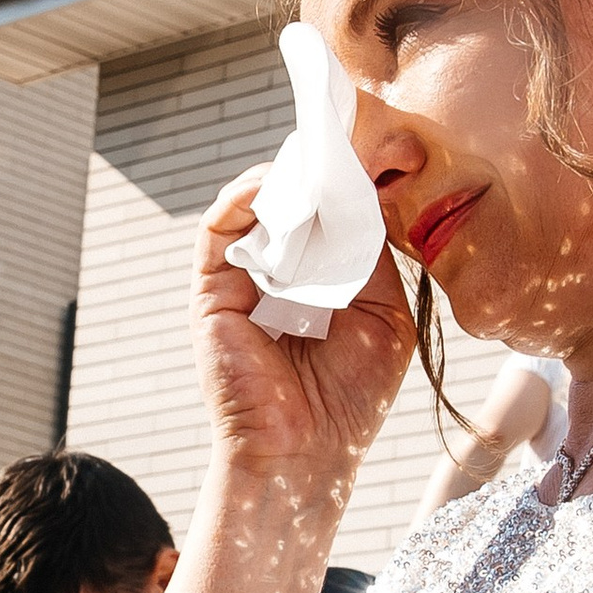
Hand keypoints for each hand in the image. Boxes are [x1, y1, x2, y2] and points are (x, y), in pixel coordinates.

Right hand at [195, 170, 415, 483]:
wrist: (307, 451)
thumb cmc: (351, 395)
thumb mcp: (381, 311)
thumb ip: (369, 254)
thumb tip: (364, 191)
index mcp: (321, 279)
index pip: (327, 214)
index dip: (343, 181)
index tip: (371, 147)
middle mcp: (279, 274)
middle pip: (293, 202)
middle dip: (316, 172)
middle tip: (343, 140)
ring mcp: (242, 280)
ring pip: (255, 206)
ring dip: (286, 179)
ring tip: (315, 162)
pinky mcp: (211, 290)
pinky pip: (220, 228)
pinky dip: (245, 197)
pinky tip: (278, 187)